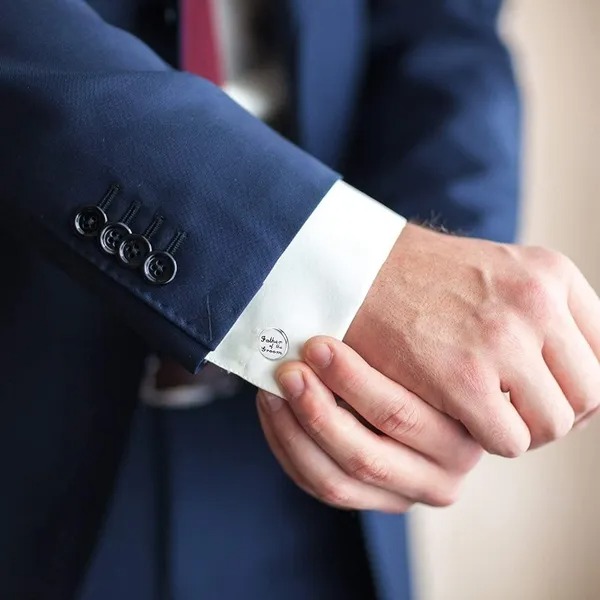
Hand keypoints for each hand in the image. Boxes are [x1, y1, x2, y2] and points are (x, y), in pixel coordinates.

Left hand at [256, 337, 481, 512]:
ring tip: (273, 389)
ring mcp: (401, 498)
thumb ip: (387, 352)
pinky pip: (317, 485)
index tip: (316, 346)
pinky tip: (274, 410)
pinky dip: (288, 447)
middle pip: (365, 457)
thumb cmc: (417, 361)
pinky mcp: (369, 502)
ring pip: (334, 481)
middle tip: (288, 371)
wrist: (425, 395)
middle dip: (316, 410)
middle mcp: (440, 479)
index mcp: (462, 440)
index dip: (351, 380)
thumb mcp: (417, 357)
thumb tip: (323, 336)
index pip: (398, 415)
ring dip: (294, 432)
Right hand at [344, 224, 599, 456]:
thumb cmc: (423, 280)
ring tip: (490, 414)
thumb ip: (546, 316)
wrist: (358, 272)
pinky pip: (509, 440)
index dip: (579, 384)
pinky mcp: (463, 377)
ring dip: (524, 430)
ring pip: (553, 424)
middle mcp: (536, 302)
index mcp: (552, 275)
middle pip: (590, 394)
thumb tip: (581, 383)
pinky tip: (463, 416)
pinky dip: (490, 439)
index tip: (549, 393)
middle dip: (556, 412)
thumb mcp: (501, 273)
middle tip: (518, 410)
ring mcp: (501, 339)